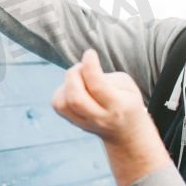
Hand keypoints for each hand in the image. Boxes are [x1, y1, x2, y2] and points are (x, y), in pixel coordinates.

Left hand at [51, 49, 170, 185]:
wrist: (125, 132)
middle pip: (75, 98)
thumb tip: (82, 72)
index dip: (89, 65)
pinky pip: (58, 105)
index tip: (90, 53)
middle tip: (82, 67)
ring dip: (66, 83)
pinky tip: (74, 87)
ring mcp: (84, 123)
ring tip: (79, 78)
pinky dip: (62, 91)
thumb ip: (106, 77)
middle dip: (74, 74)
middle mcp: (99, 117)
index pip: (97, 86)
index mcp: (117, 106)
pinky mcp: (73, 122)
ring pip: (62, 103)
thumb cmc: (126, 101)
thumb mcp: (127, 86)